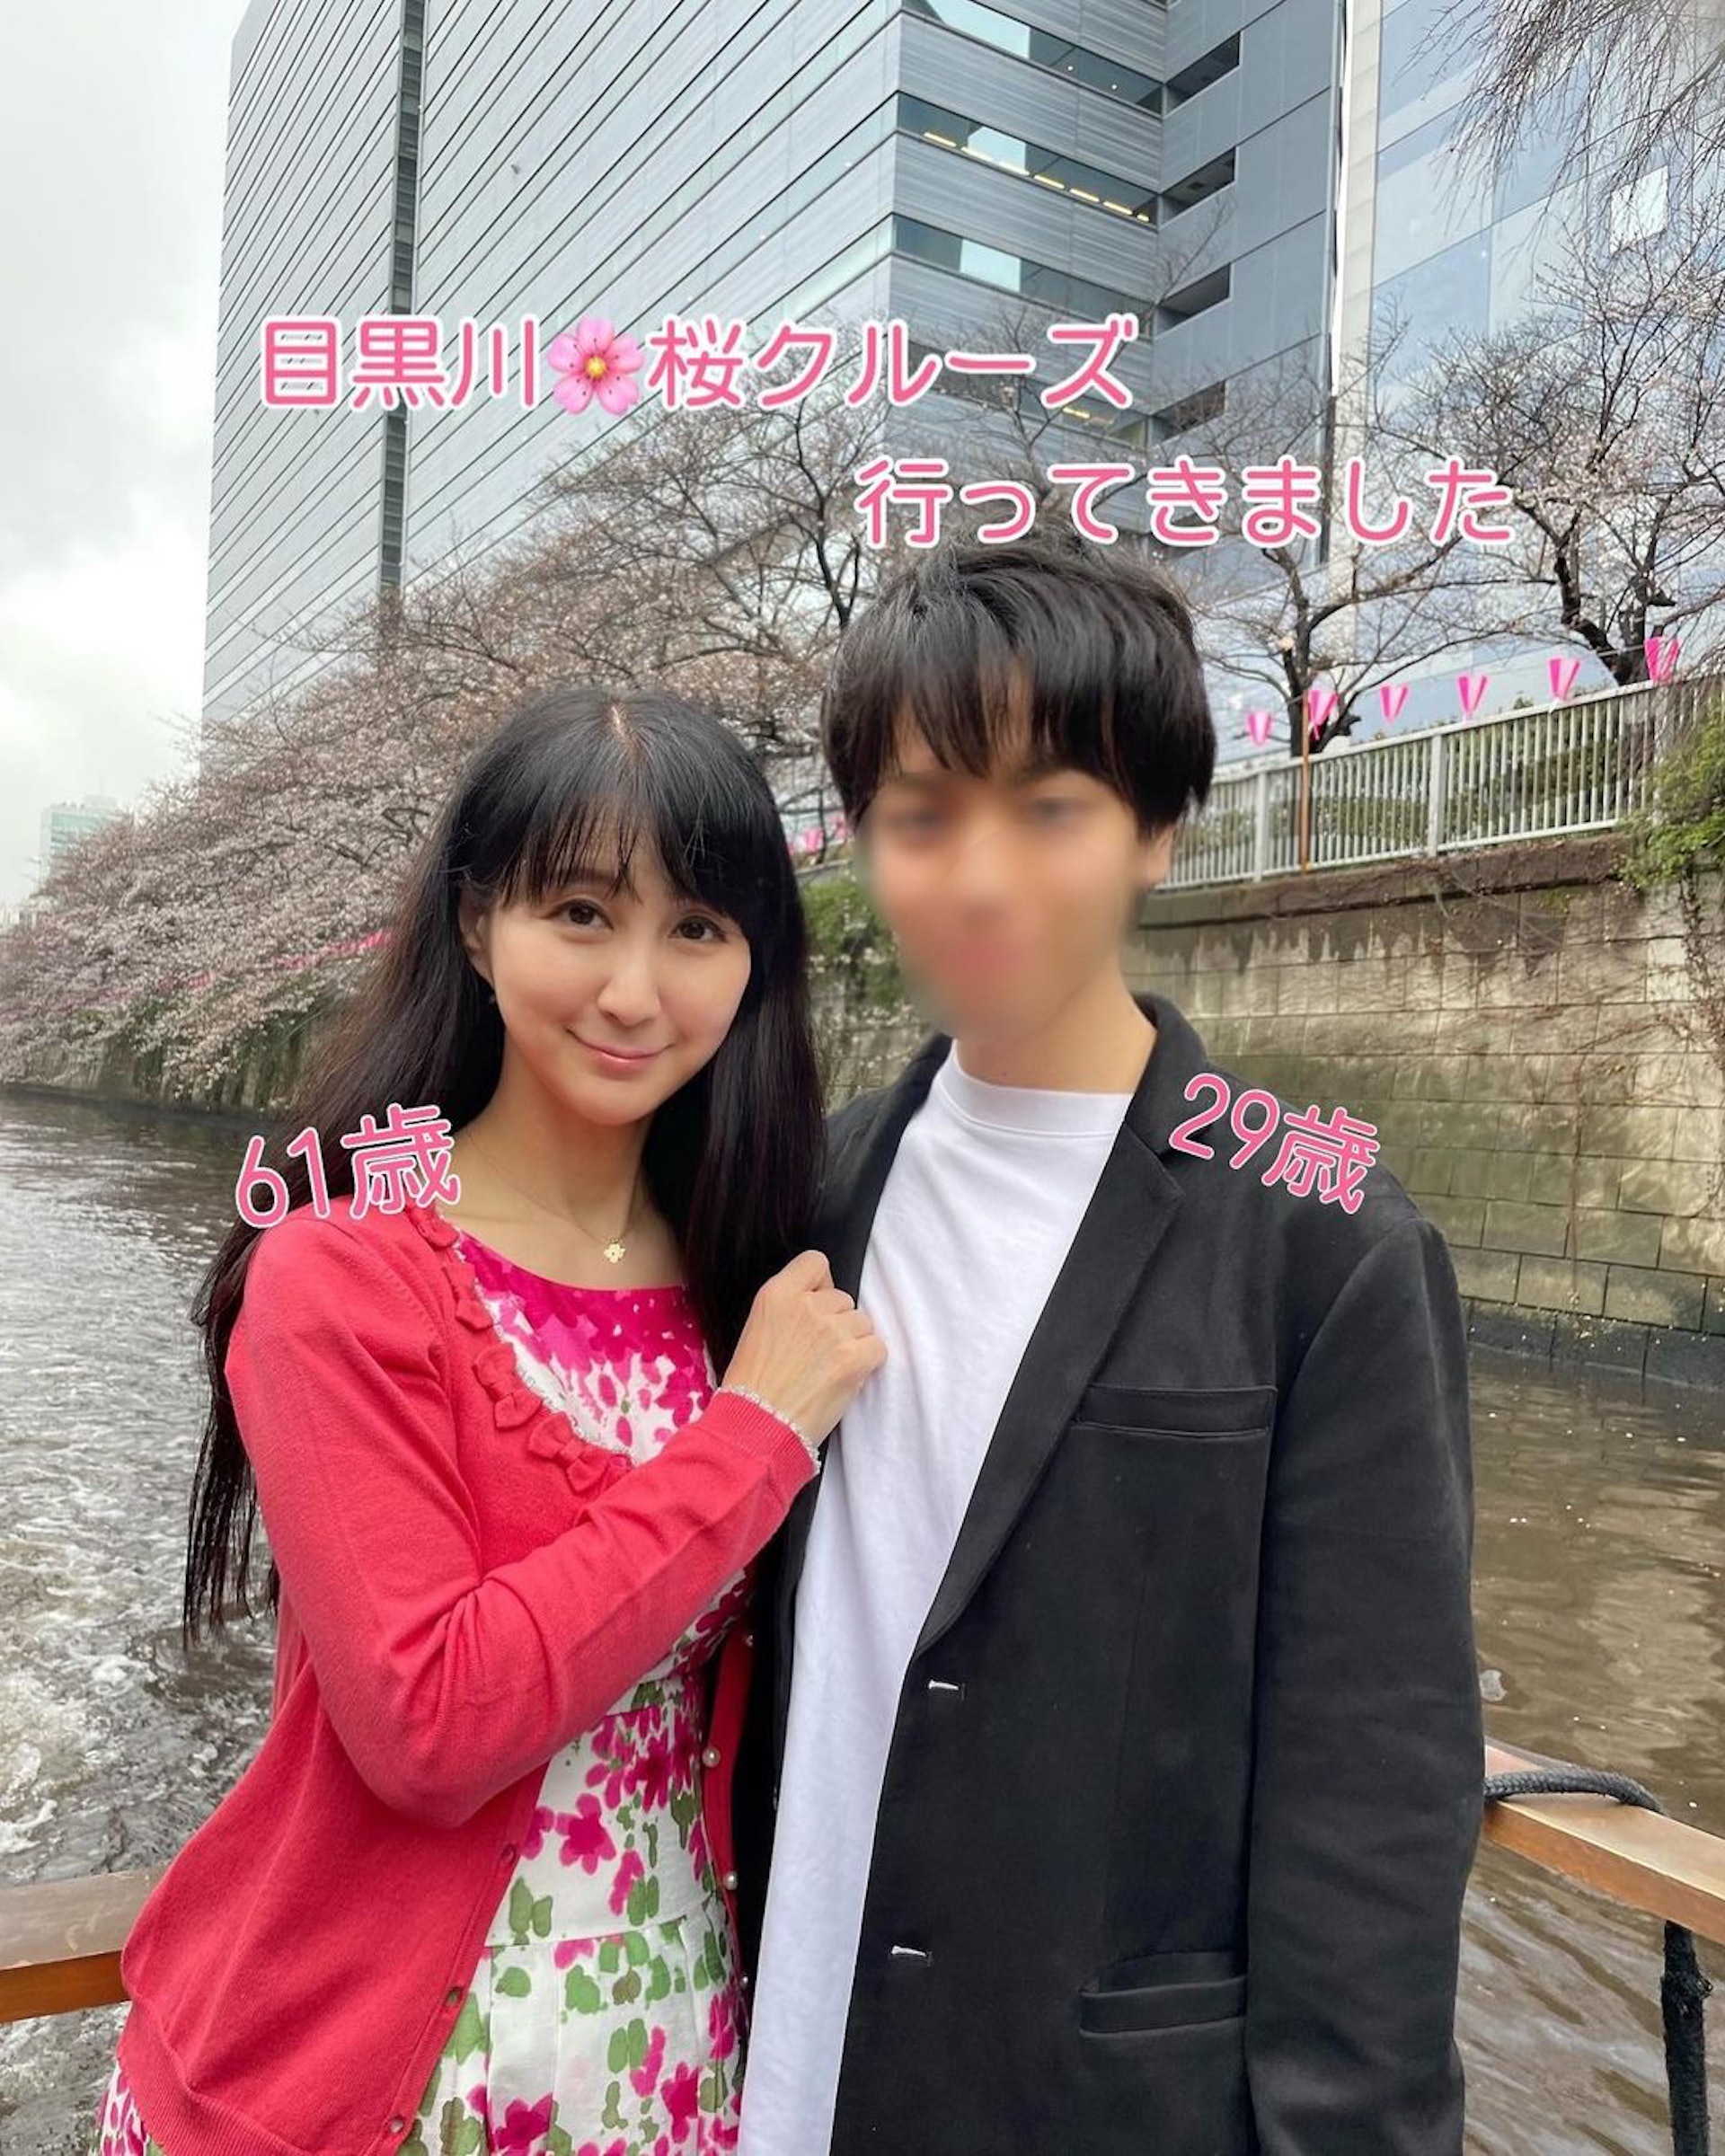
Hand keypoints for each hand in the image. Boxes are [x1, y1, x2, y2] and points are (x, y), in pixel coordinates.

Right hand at [720, 1248, 885, 1443]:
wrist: (756, 1426)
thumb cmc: (751, 1386)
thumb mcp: (757, 1329)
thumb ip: (789, 1309)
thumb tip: (821, 1305)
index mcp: (777, 1294)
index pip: (815, 1262)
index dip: (821, 1286)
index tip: (816, 1308)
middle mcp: (807, 1306)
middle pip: (843, 1299)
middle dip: (836, 1323)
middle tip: (818, 1354)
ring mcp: (833, 1331)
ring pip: (863, 1323)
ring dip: (853, 1344)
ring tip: (829, 1370)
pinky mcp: (854, 1359)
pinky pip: (877, 1348)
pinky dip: (867, 1364)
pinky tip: (845, 1379)